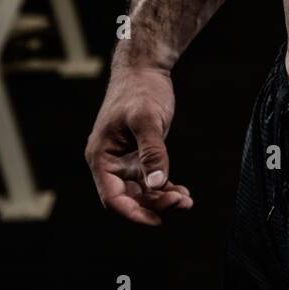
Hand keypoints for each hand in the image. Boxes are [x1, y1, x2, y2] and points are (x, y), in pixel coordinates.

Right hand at [85, 64, 192, 225]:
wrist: (144, 69)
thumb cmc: (140, 90)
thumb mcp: (147, 120)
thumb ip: (152, 153)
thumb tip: (157, 185)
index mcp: (101, 157)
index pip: (113, 198)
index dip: (134, 214)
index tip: (158, 220)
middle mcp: (110, 164)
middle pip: (129, 199)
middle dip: (155, 206)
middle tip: (182, 203)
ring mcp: (125, 161)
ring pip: (141, 193)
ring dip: (162, 200)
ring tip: (187, 200)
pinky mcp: (139, 156)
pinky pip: (150, 181)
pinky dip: (165, 189)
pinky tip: (184, 193)